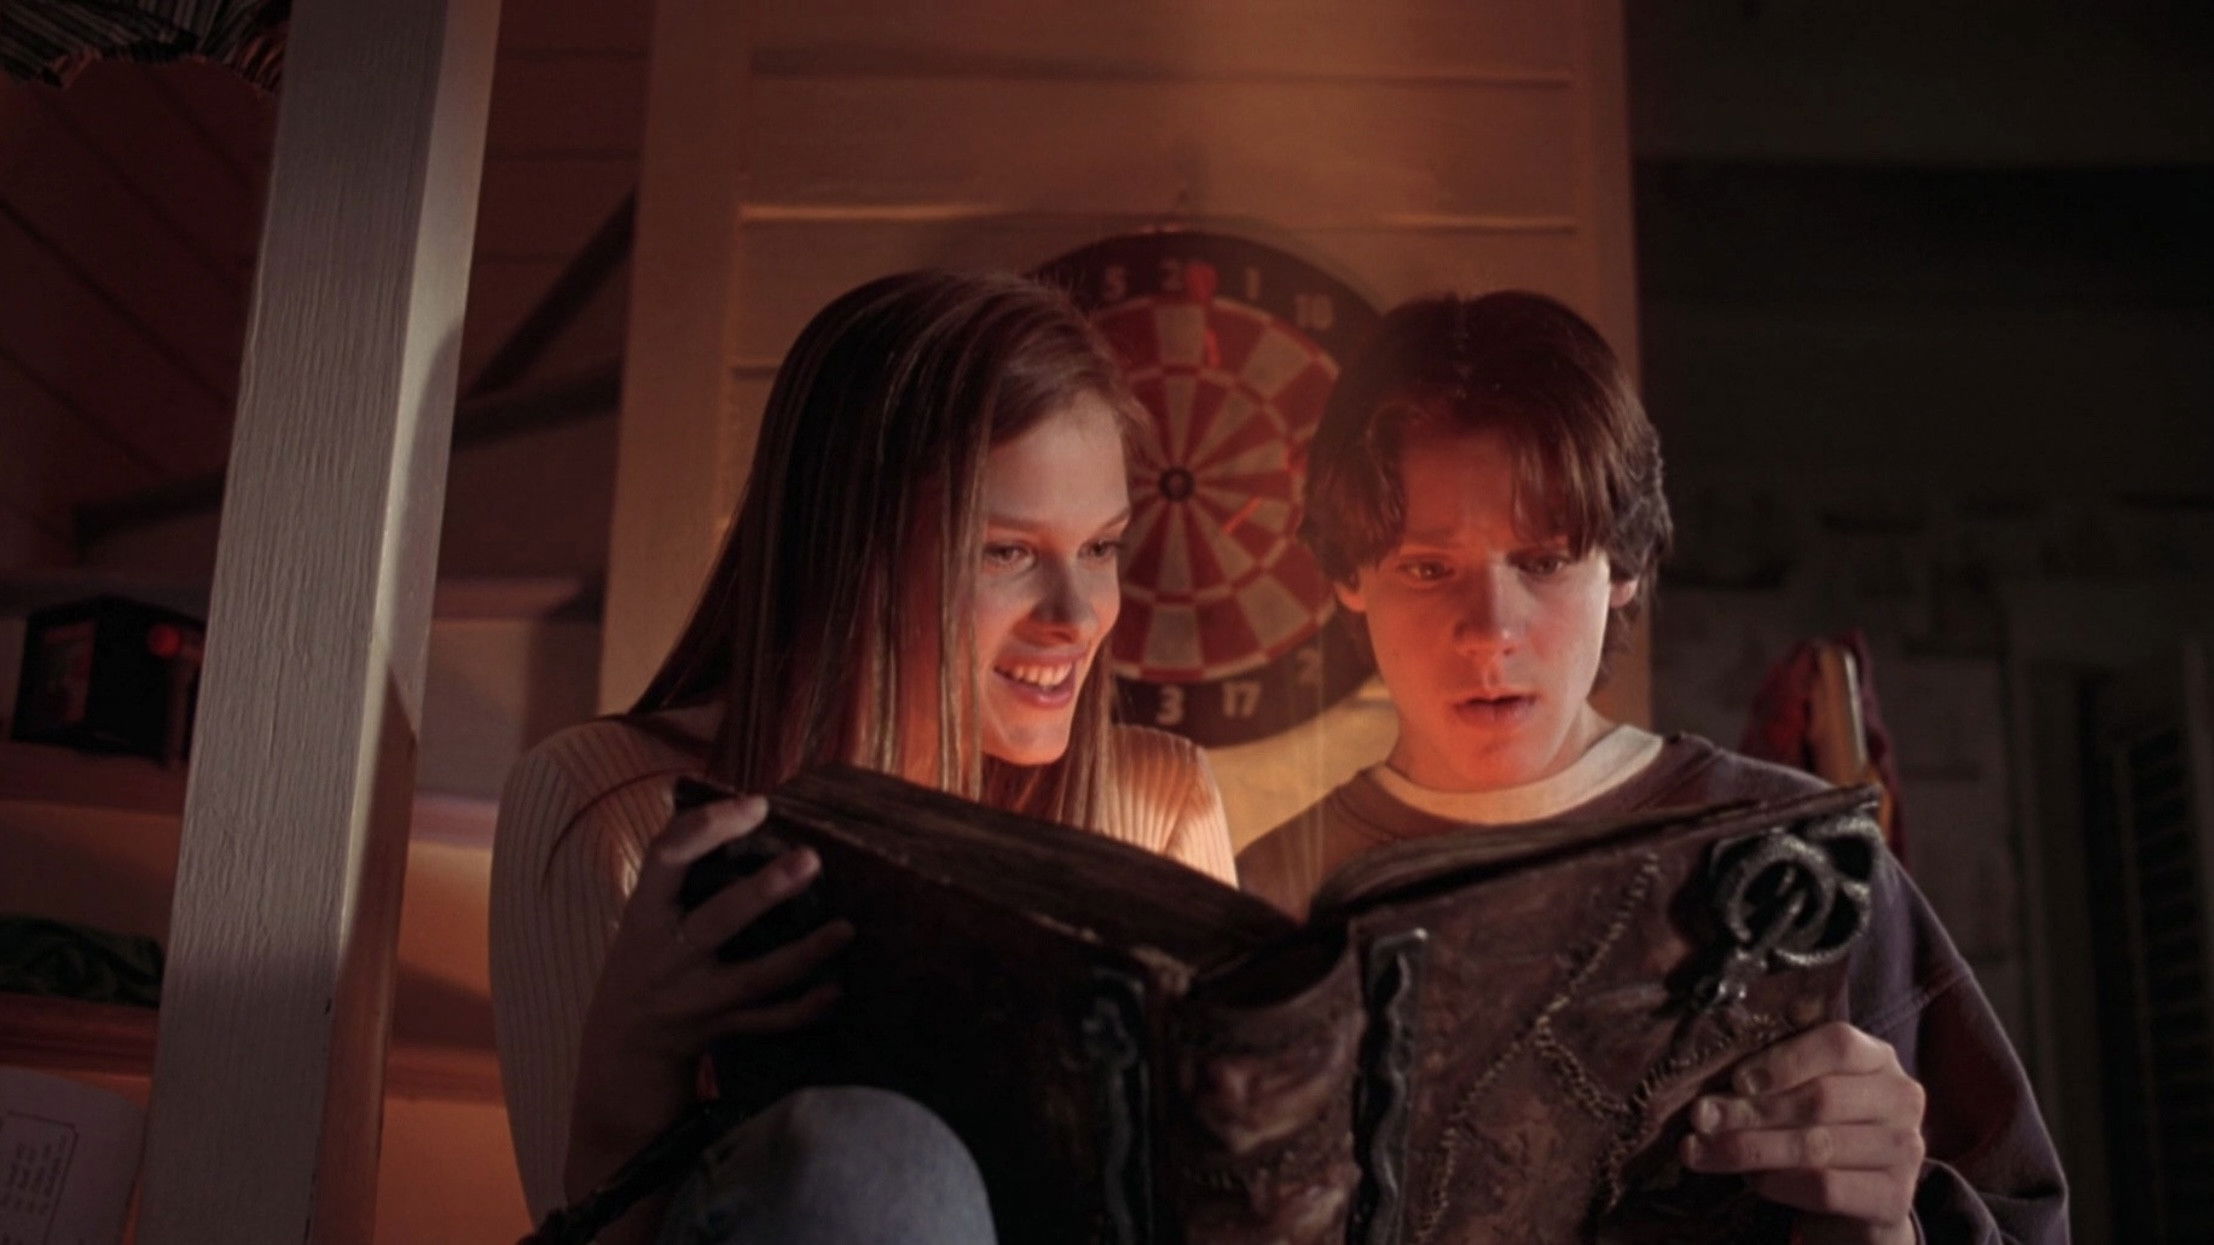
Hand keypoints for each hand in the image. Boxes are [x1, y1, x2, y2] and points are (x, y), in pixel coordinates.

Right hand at [566, 792, 853, 1192]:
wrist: (624, 1044)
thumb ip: (683, 869)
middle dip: (762, 892)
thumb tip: (748, 807)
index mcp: (645, 913)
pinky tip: (836, 989)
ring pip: (753, 977)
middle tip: (810, 859)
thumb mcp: (646, 911)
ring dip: (802, 954)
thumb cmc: (648, 956)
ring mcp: (696, 997)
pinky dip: (803, 1009)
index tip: (755, 804)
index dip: (707, 827)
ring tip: (844, 928)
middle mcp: (669, 956)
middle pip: (716, 922)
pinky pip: (768, 1021)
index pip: (664, 858)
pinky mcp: (722, 1028)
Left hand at [1681, 1021, 1926, 1243]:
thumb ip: (1774, 1077)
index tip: (1736, 1080)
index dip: (1785, 1060)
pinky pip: (1826, 1188)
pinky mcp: (1895, 1198)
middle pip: (1819, 1099)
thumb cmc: (1820, 1128)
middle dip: (1750, 1110)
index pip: (1838, 1044)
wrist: (1859, 1198)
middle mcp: (1901, 1099)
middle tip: (1700, 1118)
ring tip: (1701, 1151)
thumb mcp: (1804, 1091)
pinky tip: (1749, 1180)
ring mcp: (1906, 1150)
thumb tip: (1710, 1092)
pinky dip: (1779, 1183)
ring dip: (1750, 1148)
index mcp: (1878, 1058)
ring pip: (1816, 1146)